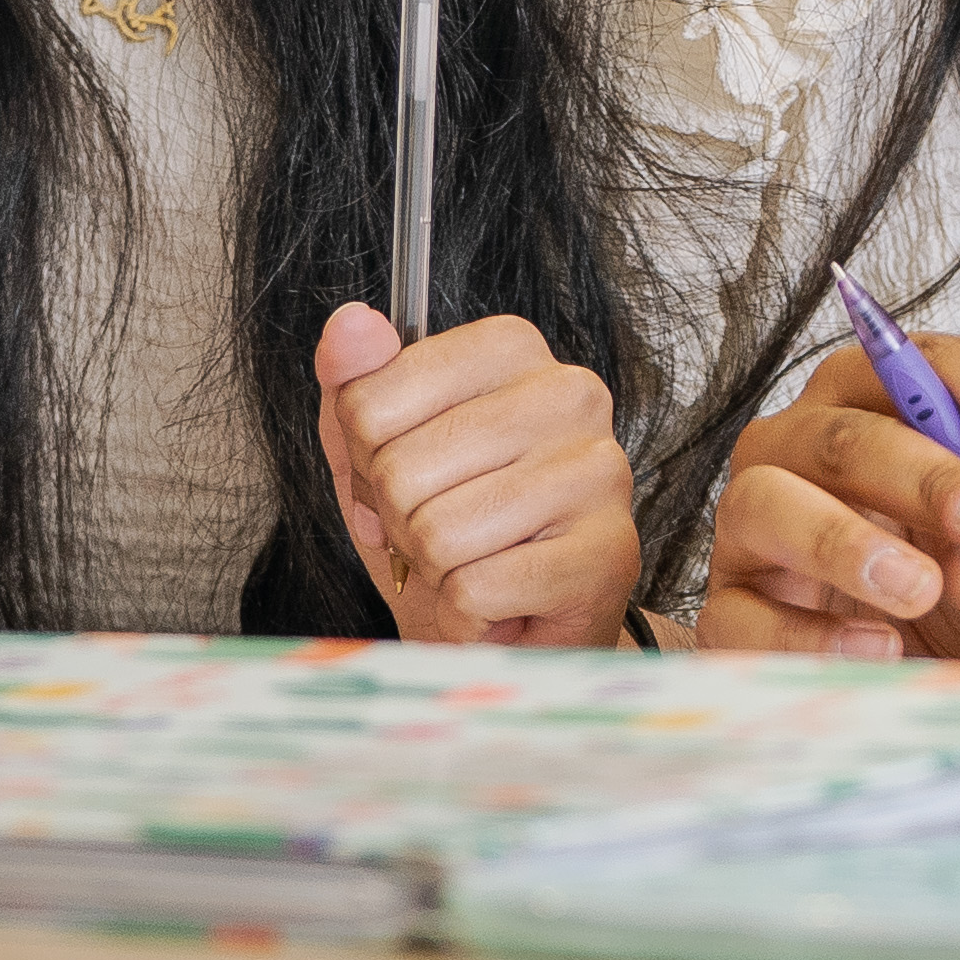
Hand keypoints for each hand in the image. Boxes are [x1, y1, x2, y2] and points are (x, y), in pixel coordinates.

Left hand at [313, 303, 640, 646]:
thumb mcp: (380, 456)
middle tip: (443, 537)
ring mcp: (597, 472)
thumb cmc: (452, 537)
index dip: (366, 462)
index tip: (410, 481)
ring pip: (438, 533)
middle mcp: (568, 394)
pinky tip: (501, 605)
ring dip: (435, 572)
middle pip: (400, 470)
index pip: (371, 399)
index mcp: (511, 350)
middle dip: (400, 524)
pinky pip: (475, 590)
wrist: (519, 636)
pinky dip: (466, 615)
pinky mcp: (608, 552)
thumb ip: (355, 386)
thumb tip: (351, 323)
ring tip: (474, 567)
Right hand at [700, 336, 959, 658]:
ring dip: (846, 542)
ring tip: (922, 590)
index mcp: (866, 403)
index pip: (919, 366)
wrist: (887, 672)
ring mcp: (750, 524)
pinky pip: (745, 611)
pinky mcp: (727, 608)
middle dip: (928, 476)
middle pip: (845, 434)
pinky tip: (881, 649)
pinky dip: (811, 632)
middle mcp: (795, 445)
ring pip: (771, 501)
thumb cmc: (950, 581)